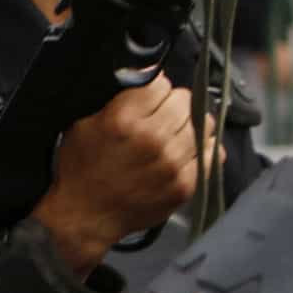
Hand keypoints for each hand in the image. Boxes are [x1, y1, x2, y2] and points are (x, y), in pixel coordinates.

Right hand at [33, 77, 198, 274]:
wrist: (83, 217)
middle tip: (161, 117)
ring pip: (204, 123)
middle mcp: (153, 139)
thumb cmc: (80, 170)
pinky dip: (202, 148)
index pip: (162, 84)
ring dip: (191, 125)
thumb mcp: (85, 124)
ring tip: (174, 135)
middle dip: (173, 104)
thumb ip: (120, 99)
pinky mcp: (186, 184)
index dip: (155, 89)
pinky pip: (213, 152)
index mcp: (124, 120)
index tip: (150, 98)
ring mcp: (173, 163)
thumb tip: (149, 74)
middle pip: (186, 100)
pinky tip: (186, 152)